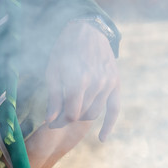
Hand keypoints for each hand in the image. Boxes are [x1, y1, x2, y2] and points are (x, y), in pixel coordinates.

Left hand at [45, 20, 120, 140]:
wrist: (87, 29)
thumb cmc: (64, 49)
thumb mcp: (53, 70)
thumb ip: (54, 97)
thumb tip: (51, 121)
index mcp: (79, 80)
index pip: (70, 114)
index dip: (58, 122)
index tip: (51, 123)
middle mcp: (96, 83)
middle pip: (82, 114)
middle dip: (68, 119)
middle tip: (58, 118)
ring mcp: (108, 83)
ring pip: (95, 112)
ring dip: (82, 116)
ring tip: (73, 112)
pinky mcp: (116, 82)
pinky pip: (115, 109)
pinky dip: (109, 125)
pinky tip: (102, 138)